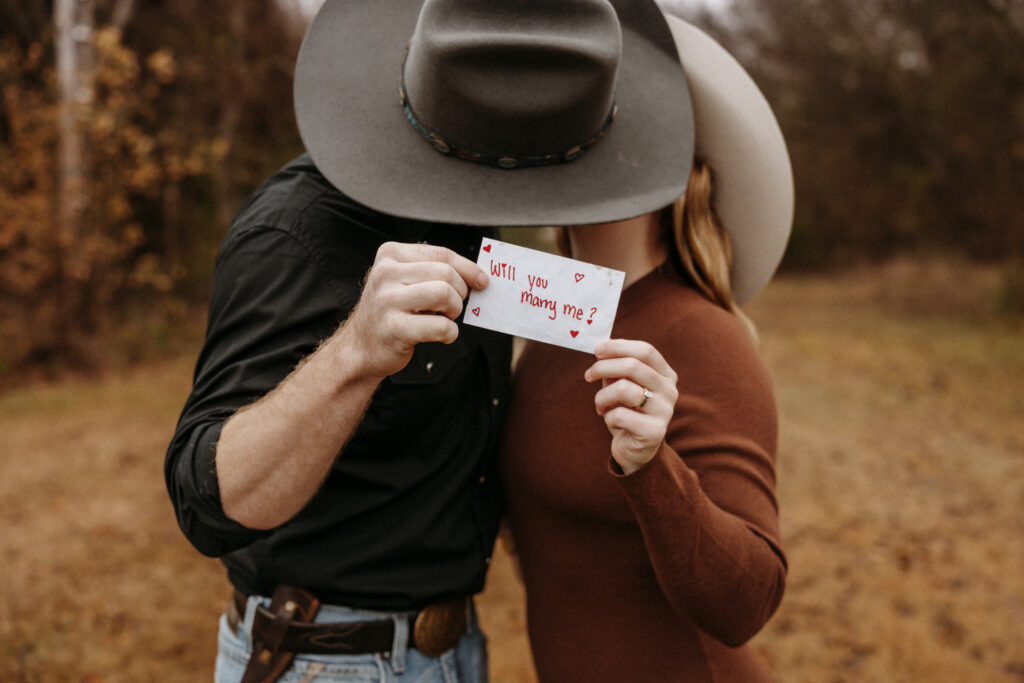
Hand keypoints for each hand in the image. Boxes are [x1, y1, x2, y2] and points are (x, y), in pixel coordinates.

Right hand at [341, 241, 487, 378]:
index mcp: (390, 254)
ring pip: (444, 294)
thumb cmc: (392, 311)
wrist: (361, 347)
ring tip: (446, 318)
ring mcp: (387, 301)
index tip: (482, 281)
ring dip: (454, 310)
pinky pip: (440, 326)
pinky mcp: (394, 328)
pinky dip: (450, 333)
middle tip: (453, 306)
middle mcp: (385, 273)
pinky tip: (441, 336)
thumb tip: (478, 276)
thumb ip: (434, 271)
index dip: (468, 268)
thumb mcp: (405, 280)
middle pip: (445, 273)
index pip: (441, 254)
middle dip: (460, 292)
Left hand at [584, 339, 678, 474]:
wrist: (635, 449)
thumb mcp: (622, 385)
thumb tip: (602, 349)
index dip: (619, 347)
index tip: (597, 350)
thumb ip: (617, 368)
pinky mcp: (654, 432)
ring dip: (602, 396)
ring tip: (600, 405)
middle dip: (603, 367)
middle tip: (588, 375)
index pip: (645, 350)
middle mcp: (670, 391)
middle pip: (633, 366)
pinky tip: (610, 422)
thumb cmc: (627, 411)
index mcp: (666, 375)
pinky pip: (619, 415)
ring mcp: (665, 411)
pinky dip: (607, 417)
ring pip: (623, 389)